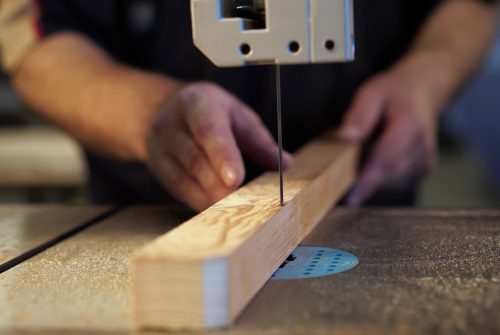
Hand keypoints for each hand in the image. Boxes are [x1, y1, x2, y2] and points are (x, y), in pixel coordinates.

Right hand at [147, 81, 291, 211]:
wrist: (160, 110)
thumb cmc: (209, 113)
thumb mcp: (237, 115)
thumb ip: (260, 141)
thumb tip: (285, 164)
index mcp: (197, 103)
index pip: (208, 130)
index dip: (222, 156)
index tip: (235, 179)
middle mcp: (172, 123)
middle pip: (195, 159)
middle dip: (218, 184)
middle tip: (241, 203)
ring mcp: (159, 146)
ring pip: (183, 177)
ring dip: (208, 197)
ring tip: (231, 210)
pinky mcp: (157, 166)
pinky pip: (177, 188)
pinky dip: (198, 201)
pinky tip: (215, 210)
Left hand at [338, 57, 438, 204]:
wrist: (421, 92)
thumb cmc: (393, 93)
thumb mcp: (371, 93)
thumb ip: (359, 115)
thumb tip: (346, 136)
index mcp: (410, 125)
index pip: (386, 158)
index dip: (368, 179)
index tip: (352, 197)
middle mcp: (423, 146)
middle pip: (389, 174)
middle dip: (365, 179)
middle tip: (343, 173)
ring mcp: (427, 160)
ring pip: (393, 182)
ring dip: (374, 177)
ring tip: (366, 155)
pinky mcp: (425, 170)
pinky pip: (399, 183)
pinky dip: (384, 178)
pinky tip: (378, 160)